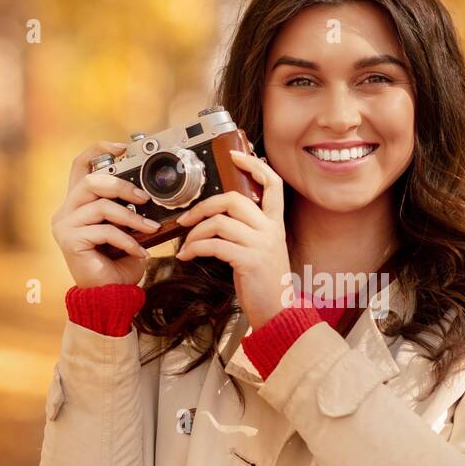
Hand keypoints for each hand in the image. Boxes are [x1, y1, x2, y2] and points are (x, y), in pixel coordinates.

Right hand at [52, 141, 161, 287]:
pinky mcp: (70, 241)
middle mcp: (66, 211)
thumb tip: (150, 192)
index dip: (99, 150)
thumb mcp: (127, 229)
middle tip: (145, 199)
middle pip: (91, 182)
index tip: (123, 147)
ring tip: (151, 229)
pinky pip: (104, 231)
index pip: (80, 166)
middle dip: (122, 186)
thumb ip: (128, 209)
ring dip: (131, 217)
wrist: (110, 295)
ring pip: (100, 206)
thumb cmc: (119, 263)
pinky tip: (139, 251)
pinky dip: (127, 240)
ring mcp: (65, 226)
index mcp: (78, 204)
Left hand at [173, 148, 290, 326]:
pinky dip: (195, 248)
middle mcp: (271, 229)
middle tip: (186, 219)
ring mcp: (261, 244)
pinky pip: (214, 244)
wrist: (277, 310)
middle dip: (203, 206)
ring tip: (186, 245)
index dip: (253, 165)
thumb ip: (248, 230)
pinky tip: (188, 256)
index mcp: (275, 223)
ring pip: (219, 222)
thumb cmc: (264, 281)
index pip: (272, 184)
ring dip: (195, 232)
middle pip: (233, 199)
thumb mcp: (261, 249)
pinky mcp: (249, 260)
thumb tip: (217, 216)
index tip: (235, 155)